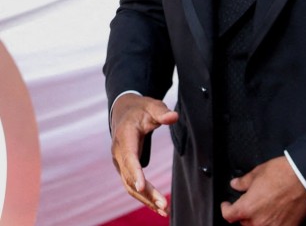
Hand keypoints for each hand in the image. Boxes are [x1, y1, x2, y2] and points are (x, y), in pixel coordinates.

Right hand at [110, 93, 178, 216]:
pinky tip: (157, 207)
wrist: (123, 112)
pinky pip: (132, 186)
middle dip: (146, 193)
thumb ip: (162, 112)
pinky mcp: (124, 169)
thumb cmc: (140, 109)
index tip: (142, 186)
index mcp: (124, 138)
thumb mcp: (152, 105)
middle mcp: (119, 154)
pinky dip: (143, 197)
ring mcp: (119, 164)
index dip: (135, 173)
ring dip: (146, 200)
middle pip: (131, 178)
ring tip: (164, 211)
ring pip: (130, 186)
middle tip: (164, 205)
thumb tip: (174, 117)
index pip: (129, 158)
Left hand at [220, 156, 305, 225]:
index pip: (228, 215)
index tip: (227, 205)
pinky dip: (273, 223)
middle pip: (243, 223)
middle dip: (244, 213)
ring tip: (265, 209)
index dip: (226, 209)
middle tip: (251, 203)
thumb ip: (244, 182)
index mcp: (247, 208)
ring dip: (258, 220)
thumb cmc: (284, 173)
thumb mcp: (259, 172)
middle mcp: (257, 221)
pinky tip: (277, 215)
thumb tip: (236, 184)